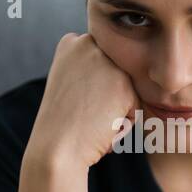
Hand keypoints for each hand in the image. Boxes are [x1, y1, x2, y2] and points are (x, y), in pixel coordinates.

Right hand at [27, 32, 136, 168]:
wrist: (56, 149)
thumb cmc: (62, 124)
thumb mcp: (69, 83)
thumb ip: (90, 68)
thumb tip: (120, 66)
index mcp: (72, 42)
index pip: (103, 62)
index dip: (92, 88)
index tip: (73, 99)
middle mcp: (89, 44)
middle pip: (117, 74)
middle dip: (106, 96)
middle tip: (81, 110)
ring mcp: (107, 63)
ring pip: (127, 90)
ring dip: (115, 110)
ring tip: (90, 119)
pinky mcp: (124, 85)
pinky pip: (135, 107)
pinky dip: (123, 123)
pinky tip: (101, 126)